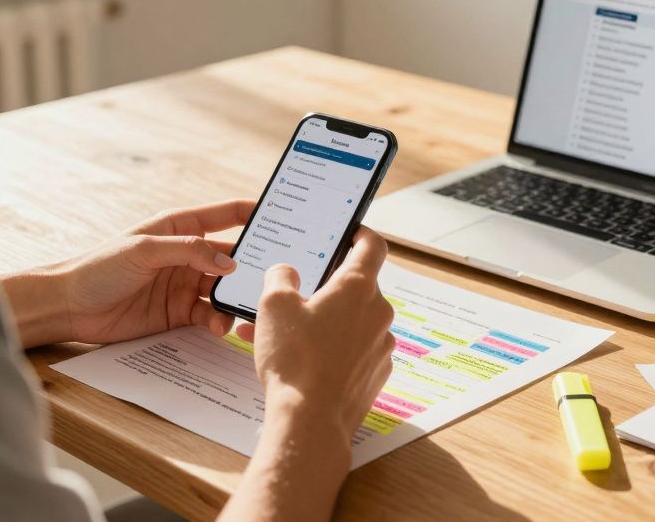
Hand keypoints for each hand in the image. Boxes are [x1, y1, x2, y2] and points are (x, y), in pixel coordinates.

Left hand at [0, 200, 253, 346]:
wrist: (68, 306)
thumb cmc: (99, 266)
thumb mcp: (145, 250)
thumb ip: (189, 252)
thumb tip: (229, 261)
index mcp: (181, 227)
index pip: (227, 214)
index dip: (256, 213)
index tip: (286, 216)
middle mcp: (188, 254)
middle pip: (233, 256)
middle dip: (254, 265)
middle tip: (276, 276)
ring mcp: (184, 284)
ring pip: (224, 289)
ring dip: (236, 298)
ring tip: (247, 308)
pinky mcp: (178, 313)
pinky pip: (209, 315)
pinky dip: (219, 321)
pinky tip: (220, 326)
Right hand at [241, 227, 395, 438]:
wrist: (310, 421)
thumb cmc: (294, 359)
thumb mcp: (273, 305)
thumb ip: (280, 278)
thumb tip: (287, 272)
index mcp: (358, 287)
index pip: (373, 246)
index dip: (361, 234)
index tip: (349, 233)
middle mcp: (378, 313)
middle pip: (357, 288)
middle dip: (326, 289)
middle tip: (296, 295)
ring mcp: (380, 345)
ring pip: (351, 323)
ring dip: (322, 322)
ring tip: (283, 334)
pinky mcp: (375, 374)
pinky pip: (353, 351)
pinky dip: (330, 349)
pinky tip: (299, 361)